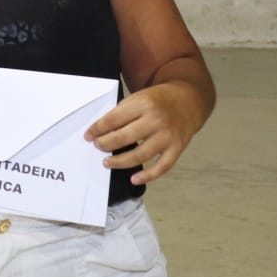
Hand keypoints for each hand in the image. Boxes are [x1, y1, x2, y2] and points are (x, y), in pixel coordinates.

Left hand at [85, 81, 206, 185]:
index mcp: (143, 104)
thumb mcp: (138, 97)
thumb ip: (122, 112)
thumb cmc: (157, 99)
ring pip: (141, 154)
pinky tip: (134, 179)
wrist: (188, 100)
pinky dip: (149, 176)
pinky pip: (163, 166)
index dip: (98, 129)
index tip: (88, 136)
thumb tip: (102, 130)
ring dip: (120, 161)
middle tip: (97, 147)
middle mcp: (156, 120)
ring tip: (107, 162)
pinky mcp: (178, 148)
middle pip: (125, 137)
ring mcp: (168, 136)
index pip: (114, 119)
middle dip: (106, 144)